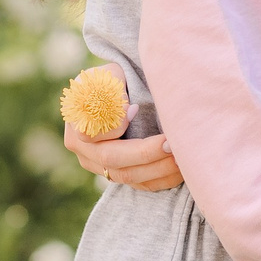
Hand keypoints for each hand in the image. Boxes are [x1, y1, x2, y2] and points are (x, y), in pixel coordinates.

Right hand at [63, 82, 185, 191]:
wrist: (115, 96)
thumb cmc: (112, 82)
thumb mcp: (107, 76)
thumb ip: (111, 88)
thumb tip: (128, 109)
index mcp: (77, 125)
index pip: (90, 133)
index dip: (114, 125)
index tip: (137, 109)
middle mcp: (85, 151)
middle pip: (113, 160)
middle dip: (145, 154)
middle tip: (172, 144)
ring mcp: (100, 168)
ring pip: (129, 177)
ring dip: (159, 169)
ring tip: (183, 157)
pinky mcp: (120, 176)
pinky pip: (141, 184)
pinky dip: (163, 178)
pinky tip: (182, 169)